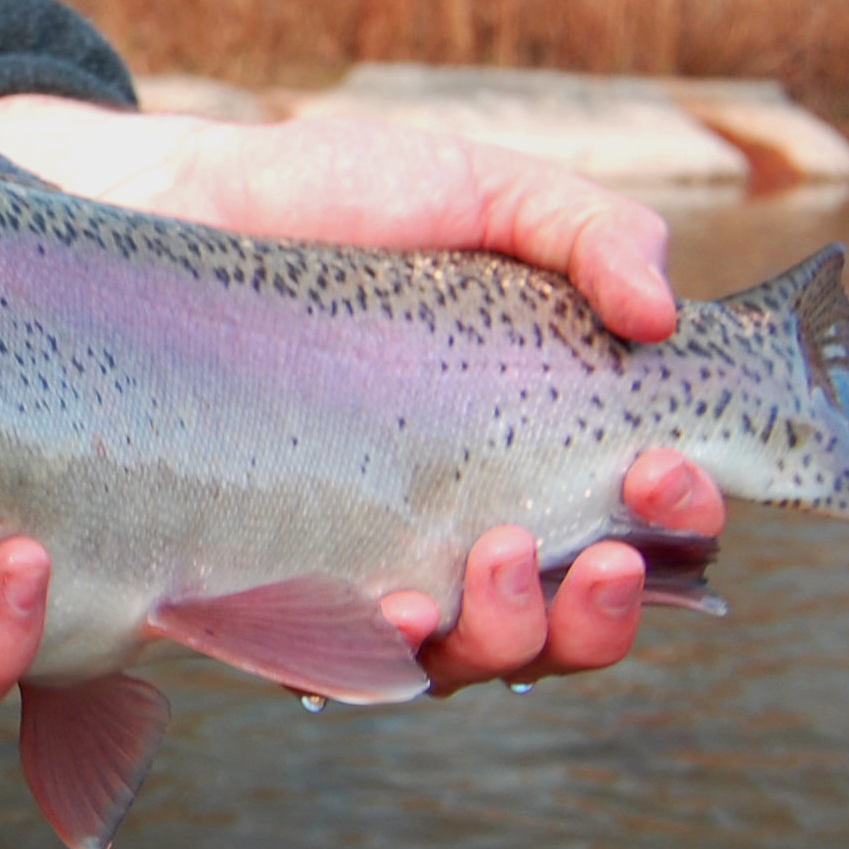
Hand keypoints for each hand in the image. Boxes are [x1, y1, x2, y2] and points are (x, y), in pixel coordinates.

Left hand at [0, 93, 727, 691]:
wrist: (174, 198)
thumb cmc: (335, 197)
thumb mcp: (482, 190)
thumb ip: (589, 230)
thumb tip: (664, 313)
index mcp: (530, 447)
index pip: (634, 529)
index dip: (674, 529)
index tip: (668, 477)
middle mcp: (459, 523)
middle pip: (566, 627)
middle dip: (606, 614)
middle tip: (605, 554)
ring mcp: (367, 560)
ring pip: (468, 658)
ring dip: (508, 633)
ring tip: (496, 558)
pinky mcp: (268, 582)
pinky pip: (335, 659)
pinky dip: (384, 652)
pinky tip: (398, 608)